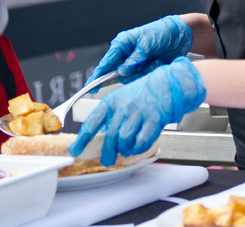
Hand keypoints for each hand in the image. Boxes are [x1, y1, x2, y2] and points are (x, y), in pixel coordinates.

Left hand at [69, 57, 205, 162]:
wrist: (168, 83)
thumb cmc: (144, 92)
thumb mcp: (122, 97)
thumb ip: (111, 115)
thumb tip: (100, 136)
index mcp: (111, 101)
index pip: (92, 122)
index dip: (82, 139)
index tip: (75, 150)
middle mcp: (123, 107)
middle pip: (109, 136)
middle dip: (106, 153)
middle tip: (107, 160)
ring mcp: (138, 113)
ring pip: (124, 140)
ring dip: (124, 149)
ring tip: (127, 149)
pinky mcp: (154, 119)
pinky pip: (141, 141)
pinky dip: (138, 148)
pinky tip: (138, 145)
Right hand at [90, 16, 192, 83]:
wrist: (181, 36)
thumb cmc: (162, 32)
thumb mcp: (148, 42)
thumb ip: (135, 57)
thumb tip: (122, 71)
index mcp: (123, 43)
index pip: (107, 61)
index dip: (98, 74)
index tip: (92, 85)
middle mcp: (126, 54)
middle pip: (118, 73)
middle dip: (133, 72)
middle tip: (145, 64)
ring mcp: (135, 63)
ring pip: (131, 78)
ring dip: (144, 71)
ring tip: (155, 60)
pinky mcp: (144, 70)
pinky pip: (142, 78)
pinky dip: (150, 73)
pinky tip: (157, 63)